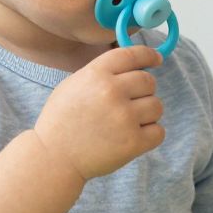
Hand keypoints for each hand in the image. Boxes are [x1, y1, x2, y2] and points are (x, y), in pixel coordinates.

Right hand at [32, 45, 165, 179]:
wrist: (53, 157)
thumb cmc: (61, 120)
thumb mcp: (73, 85)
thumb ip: (102, 73)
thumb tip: (133, 67)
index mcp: (96, 74)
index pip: (132, 54)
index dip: (149, 55)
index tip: (156, 60)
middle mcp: (112, 92)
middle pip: (149, 81)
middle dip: (143, 91)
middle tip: (130, 103)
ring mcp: (124, 117)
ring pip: (157, 106)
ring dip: (147, 114)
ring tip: (126, 123)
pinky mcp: (133, 142)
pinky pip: (159, 131)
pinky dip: (150, 135)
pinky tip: (132, 137)